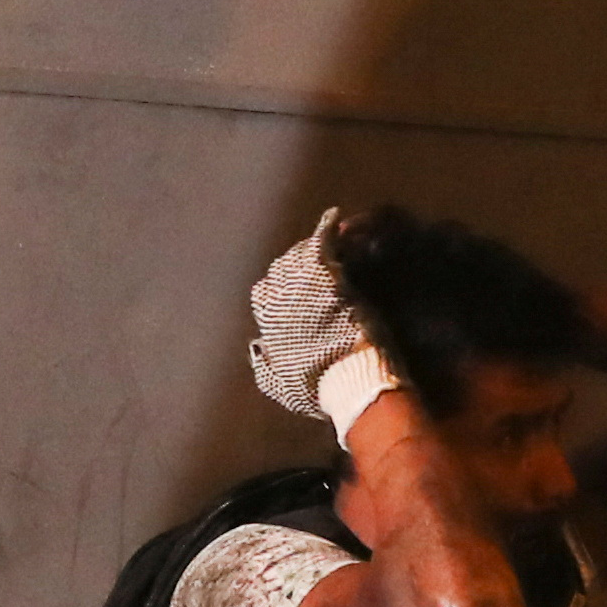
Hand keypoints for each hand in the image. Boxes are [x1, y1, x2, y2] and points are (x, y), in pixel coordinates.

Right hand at [247, 209, 385, 420]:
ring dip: (313, 249)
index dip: (283, 291)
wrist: (350, 380)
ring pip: (302, 253)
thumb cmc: (319, 388)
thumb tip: (256, 346)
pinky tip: (332, 218)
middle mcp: (275, 295)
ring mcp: (300, 282)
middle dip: (298, 266)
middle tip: (318, 266)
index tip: (299, 295)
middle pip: (283, 268)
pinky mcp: (326, 273)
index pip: (265, 292)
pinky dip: (326, 227)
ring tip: (327, 246)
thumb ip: (263, 365)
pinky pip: (322, 239)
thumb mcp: (280, 385)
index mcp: (264, 318)